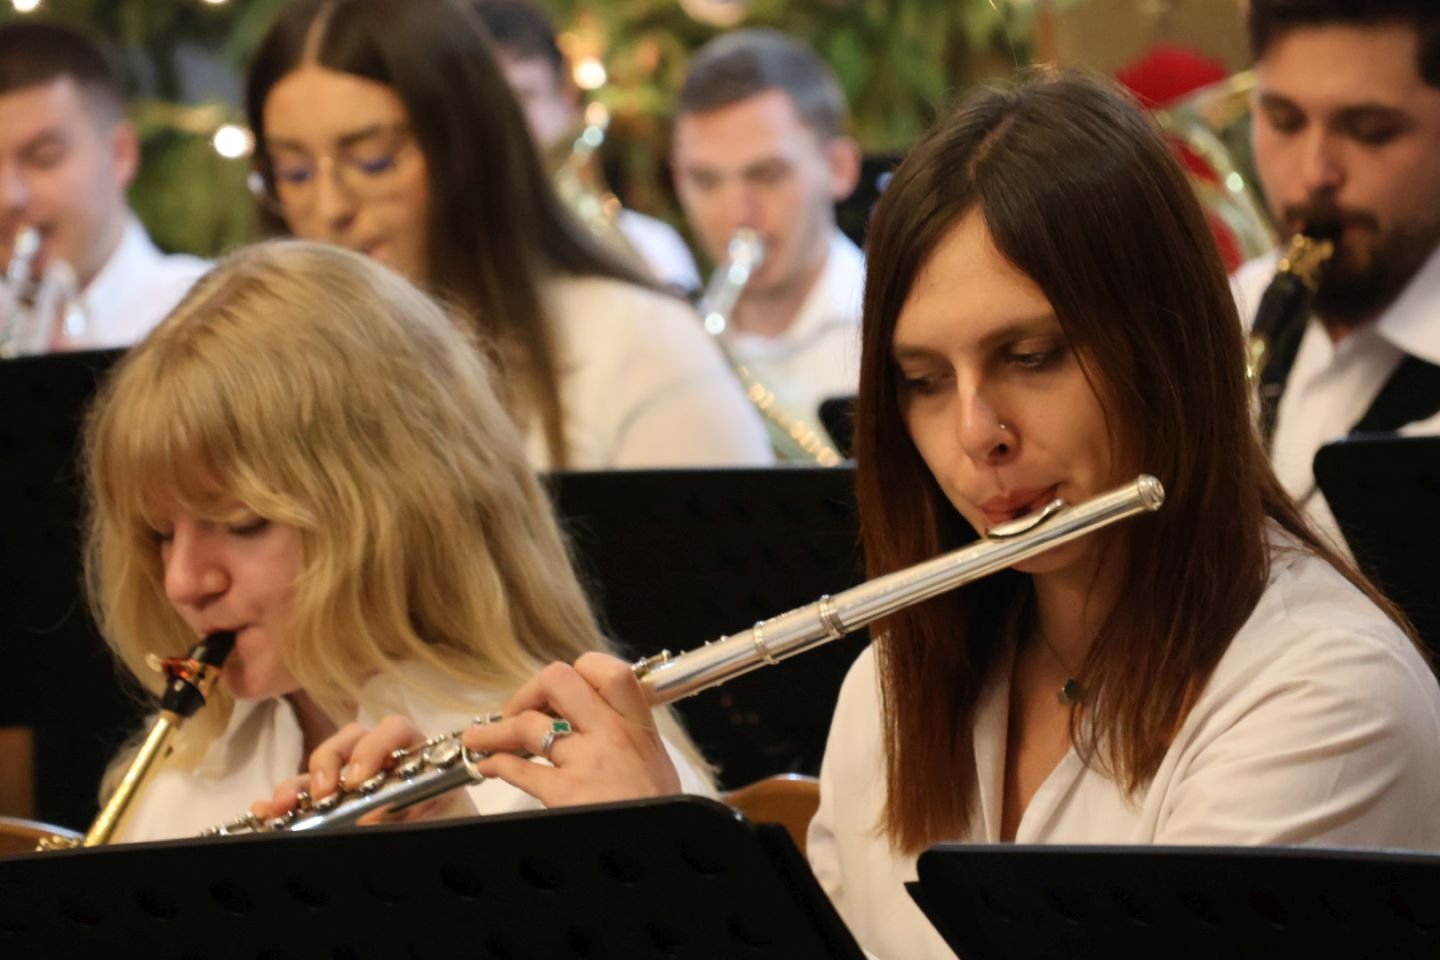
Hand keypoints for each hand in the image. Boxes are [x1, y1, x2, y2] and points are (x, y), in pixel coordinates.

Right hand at [249, 716, 469, 824]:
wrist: (457, 857)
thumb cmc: (452, 831)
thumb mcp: (441, 824)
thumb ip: (409, 817)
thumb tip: (370, 818)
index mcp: (418, 759)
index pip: (396, 730)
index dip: (374, 747)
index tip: (360, 780)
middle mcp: (384, 763)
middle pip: (350, 740)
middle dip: (330, 760)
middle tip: (323, 793)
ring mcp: (356, 784)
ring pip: (322, 767)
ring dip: (299, 782)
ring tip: (283, 806)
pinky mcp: (335, 808)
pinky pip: (304, 798)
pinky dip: (282, 803)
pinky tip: (264, 814)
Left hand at [463, 652, 681, 806]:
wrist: (658, 849)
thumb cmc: (654, 809)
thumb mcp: (656, 760)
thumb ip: (627, 732)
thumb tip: (596, 713)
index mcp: (636, 722)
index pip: (606, 669)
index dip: (577, 671)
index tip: (561, 690)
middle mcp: (611, 733)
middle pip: (559, 681)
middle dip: (530, 691)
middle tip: (522, 709)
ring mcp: (586, 760)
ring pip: (528, 723)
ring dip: (495, 729)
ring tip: (478, 737)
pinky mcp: (565, 792)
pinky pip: (519, 769)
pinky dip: (495, 763)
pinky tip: (489, 766)